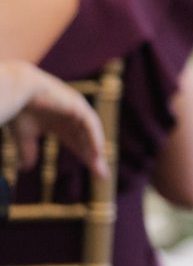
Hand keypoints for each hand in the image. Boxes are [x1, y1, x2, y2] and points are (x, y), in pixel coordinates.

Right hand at [0, 61, 106, 179]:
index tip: (95, 172)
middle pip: (87, 140)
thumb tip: (26, 168)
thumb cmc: (19, 109)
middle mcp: (72, 116)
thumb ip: (28, 151)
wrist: (17, 90)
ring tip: (98, 166)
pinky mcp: (78, 105)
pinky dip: (94, 138)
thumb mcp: (25, 136)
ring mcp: (77, 109)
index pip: (78, 142)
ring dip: (95, 149)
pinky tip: (97, 151)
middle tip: (102, 175)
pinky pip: (91, 124)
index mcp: (61, 122)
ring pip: (91, 133)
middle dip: (94, 157)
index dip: (85, 156)